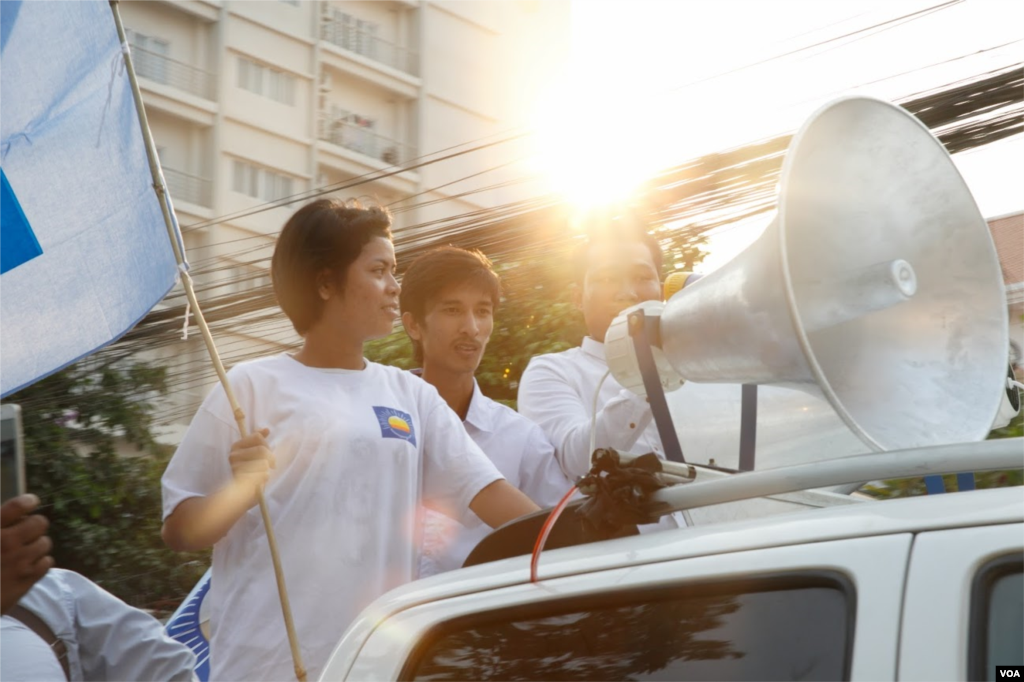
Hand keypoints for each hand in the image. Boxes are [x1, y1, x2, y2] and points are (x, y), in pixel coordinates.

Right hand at [0, 494, 53, 614]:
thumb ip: (0, 525)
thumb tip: (13, 514)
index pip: (18, 506)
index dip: (28, 501)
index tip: (31, 502)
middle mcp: (6, 543)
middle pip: (40, 522)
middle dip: (33, 526)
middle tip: (23, 534)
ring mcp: (19, 562)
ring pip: (45, 542)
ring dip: (35, 546)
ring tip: (21, 553)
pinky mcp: (27, 579)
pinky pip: (47, 562)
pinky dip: (39, 563)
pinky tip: (25, 566)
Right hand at [228, 428, 275, 502]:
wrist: (239, 495)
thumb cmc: (249, 472)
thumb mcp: (254, 454)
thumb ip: (259, 441)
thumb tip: (266, 429)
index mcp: (236, 446)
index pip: (258, 437)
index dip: (267, 445)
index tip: (267, 454)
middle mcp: (233, 455)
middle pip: (262, 450)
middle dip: (270, 458)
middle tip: (270, 466)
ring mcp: (236, 468)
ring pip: (264, 463)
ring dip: (266, 470)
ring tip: (261, 475)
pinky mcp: (241, 481)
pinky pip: (263, 475)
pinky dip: (264, 478)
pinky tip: (258, 482)